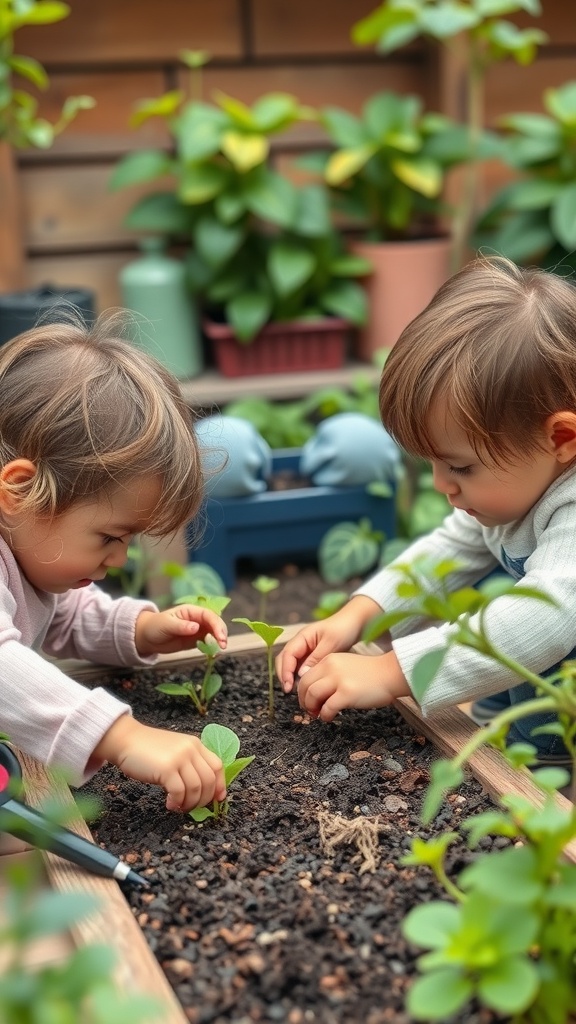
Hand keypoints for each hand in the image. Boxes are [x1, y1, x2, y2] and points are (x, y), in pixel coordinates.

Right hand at [93, 716, 226, 811]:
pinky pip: (180, 792)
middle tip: (190, 807)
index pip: (217, 766)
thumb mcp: (175, 751)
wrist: (125, 740)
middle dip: (203, 800)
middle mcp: (191, 749)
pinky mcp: (167, 768)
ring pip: (196, 788)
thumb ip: (189, 764)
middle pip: (209, 780)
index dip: (220, 785)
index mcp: (195, 744)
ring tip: (178, 807)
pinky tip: (169, 804)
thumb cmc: (148, 750)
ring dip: (188, 803)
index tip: (217, 799)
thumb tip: (203, 790)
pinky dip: (177, 802)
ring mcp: (179, 758)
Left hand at [135, 605, 227, 656]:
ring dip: (220, 641)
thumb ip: (181, 626)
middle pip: (215, 624)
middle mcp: (197, 619)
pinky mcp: (196, 641)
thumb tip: (196, 627)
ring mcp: (198, 630)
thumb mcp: (166, 625)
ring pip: (214, 634)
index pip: (209, 615)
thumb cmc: (155, 626)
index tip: (220, 636)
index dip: (216, 624)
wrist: (147, 638)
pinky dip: (213, 647)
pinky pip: (208, 643)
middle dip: (221, 633)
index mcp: (191, 611)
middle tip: (223, 645)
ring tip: (220, 651)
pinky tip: (215, 654)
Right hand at [276, 596, 381, 692]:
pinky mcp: (312, 657)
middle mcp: (300, 643)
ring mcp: (305, 650)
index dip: (285, 670)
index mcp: (302, 636)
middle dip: (284, 675)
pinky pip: (301, 668)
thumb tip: (301, 675)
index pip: (287, 654)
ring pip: (291, 665)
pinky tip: (307, 687)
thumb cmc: (343, 629)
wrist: (355, 624)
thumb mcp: (330, 643)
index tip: (288, 685)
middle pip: (284, 660)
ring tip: (298, 692)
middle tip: (289, 691)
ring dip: (291, 678)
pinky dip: (300, 677)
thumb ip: (315, 658)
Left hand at [296, 650, 409, 722]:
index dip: (302, 692)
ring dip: (312, 708)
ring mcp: (338, 680)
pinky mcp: (346, 694)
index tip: (307, 701)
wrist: (390, 673)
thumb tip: (315, 692)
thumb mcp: (345, 666)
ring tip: (319, 714)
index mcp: (329, 660)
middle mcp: (330, 667)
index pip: (305, 676)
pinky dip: (325, 715)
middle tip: (310, 711)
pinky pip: (327, 708)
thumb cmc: (371, 673)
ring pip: (312, 696)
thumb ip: (330, 674)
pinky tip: (329, 717)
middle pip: (305, 686)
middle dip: (304, 701)